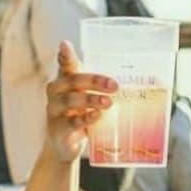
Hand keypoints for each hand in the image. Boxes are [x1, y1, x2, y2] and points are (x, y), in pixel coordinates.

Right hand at [44, 41, 117, 165]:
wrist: (64, 146)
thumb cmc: (79, 115)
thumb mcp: (87, 99)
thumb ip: (100, 88)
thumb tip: (136, 80)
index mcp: (64, 80)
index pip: (65, 64)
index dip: (65, 54)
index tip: (65, 44)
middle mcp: (56, 92)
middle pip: (72, 80)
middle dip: (94, 81)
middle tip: (114, 85)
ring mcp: (54, 110)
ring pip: (71, 100)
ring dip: (92, 99)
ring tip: (109, 102)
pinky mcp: (58, 129)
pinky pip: (72, 122)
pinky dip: (86, 118)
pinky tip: (96, 116)